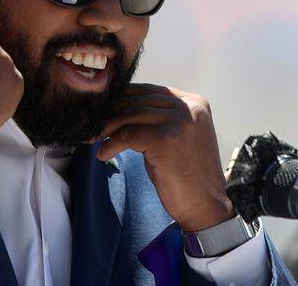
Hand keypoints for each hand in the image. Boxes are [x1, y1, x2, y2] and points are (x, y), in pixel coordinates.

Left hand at [95, 83, 234, 231]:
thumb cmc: (187, 174)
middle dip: (111, 113)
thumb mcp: (177, 136)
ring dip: (107, 128)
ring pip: (130, 115)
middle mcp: (189, 107)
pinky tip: (104, 154)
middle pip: (138, 101)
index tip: (103, 112)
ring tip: (94, 139)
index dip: (122, 100)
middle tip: (92, 126)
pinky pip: (128, 135)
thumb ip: (159, 117)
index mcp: (194, 103)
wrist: (205, 206)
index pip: (149, 91)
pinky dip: (111, 144)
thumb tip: (120, 107)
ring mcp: (180, 122)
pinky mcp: (166, 139)